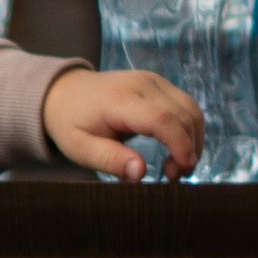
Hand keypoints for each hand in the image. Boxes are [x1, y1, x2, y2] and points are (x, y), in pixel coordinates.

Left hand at [43, 67, 204, 182]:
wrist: (65, 92)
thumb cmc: (71, 123)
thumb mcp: (81, 148)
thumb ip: (110, 160)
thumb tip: (141, 173)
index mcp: (119, 99)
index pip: (161, 118)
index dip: (179, 144)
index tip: (182, 170)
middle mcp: (141, 84)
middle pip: (183, 114)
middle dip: (189, 148)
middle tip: (174, 176)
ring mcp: (153, 81)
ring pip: (190, 109)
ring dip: (193, 139)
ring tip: (177, 166)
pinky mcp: (159, 84)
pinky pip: (185, 106)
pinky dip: (188, 130)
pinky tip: (177, 150)